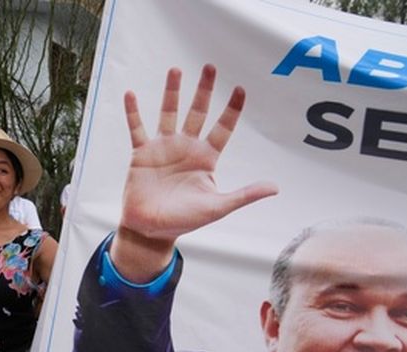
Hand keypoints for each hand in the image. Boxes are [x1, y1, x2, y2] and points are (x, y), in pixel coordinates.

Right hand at [119, 64, 277, 241]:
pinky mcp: (141, 153)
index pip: (222, 128)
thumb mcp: (218, 207)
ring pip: (169, 113)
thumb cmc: (185, 220)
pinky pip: (137, 128)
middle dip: (204, 90)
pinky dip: (133, 112)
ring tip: (175, 70)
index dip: (231, 109)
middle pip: (197, 112)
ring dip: (172, 92)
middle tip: (210, 67)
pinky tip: (131, 94)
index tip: (240, 89)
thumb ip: (245, 195)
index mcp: (205, 158)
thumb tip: (275, 188)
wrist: (151, 229)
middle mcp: (186, 148)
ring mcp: (163, 148)